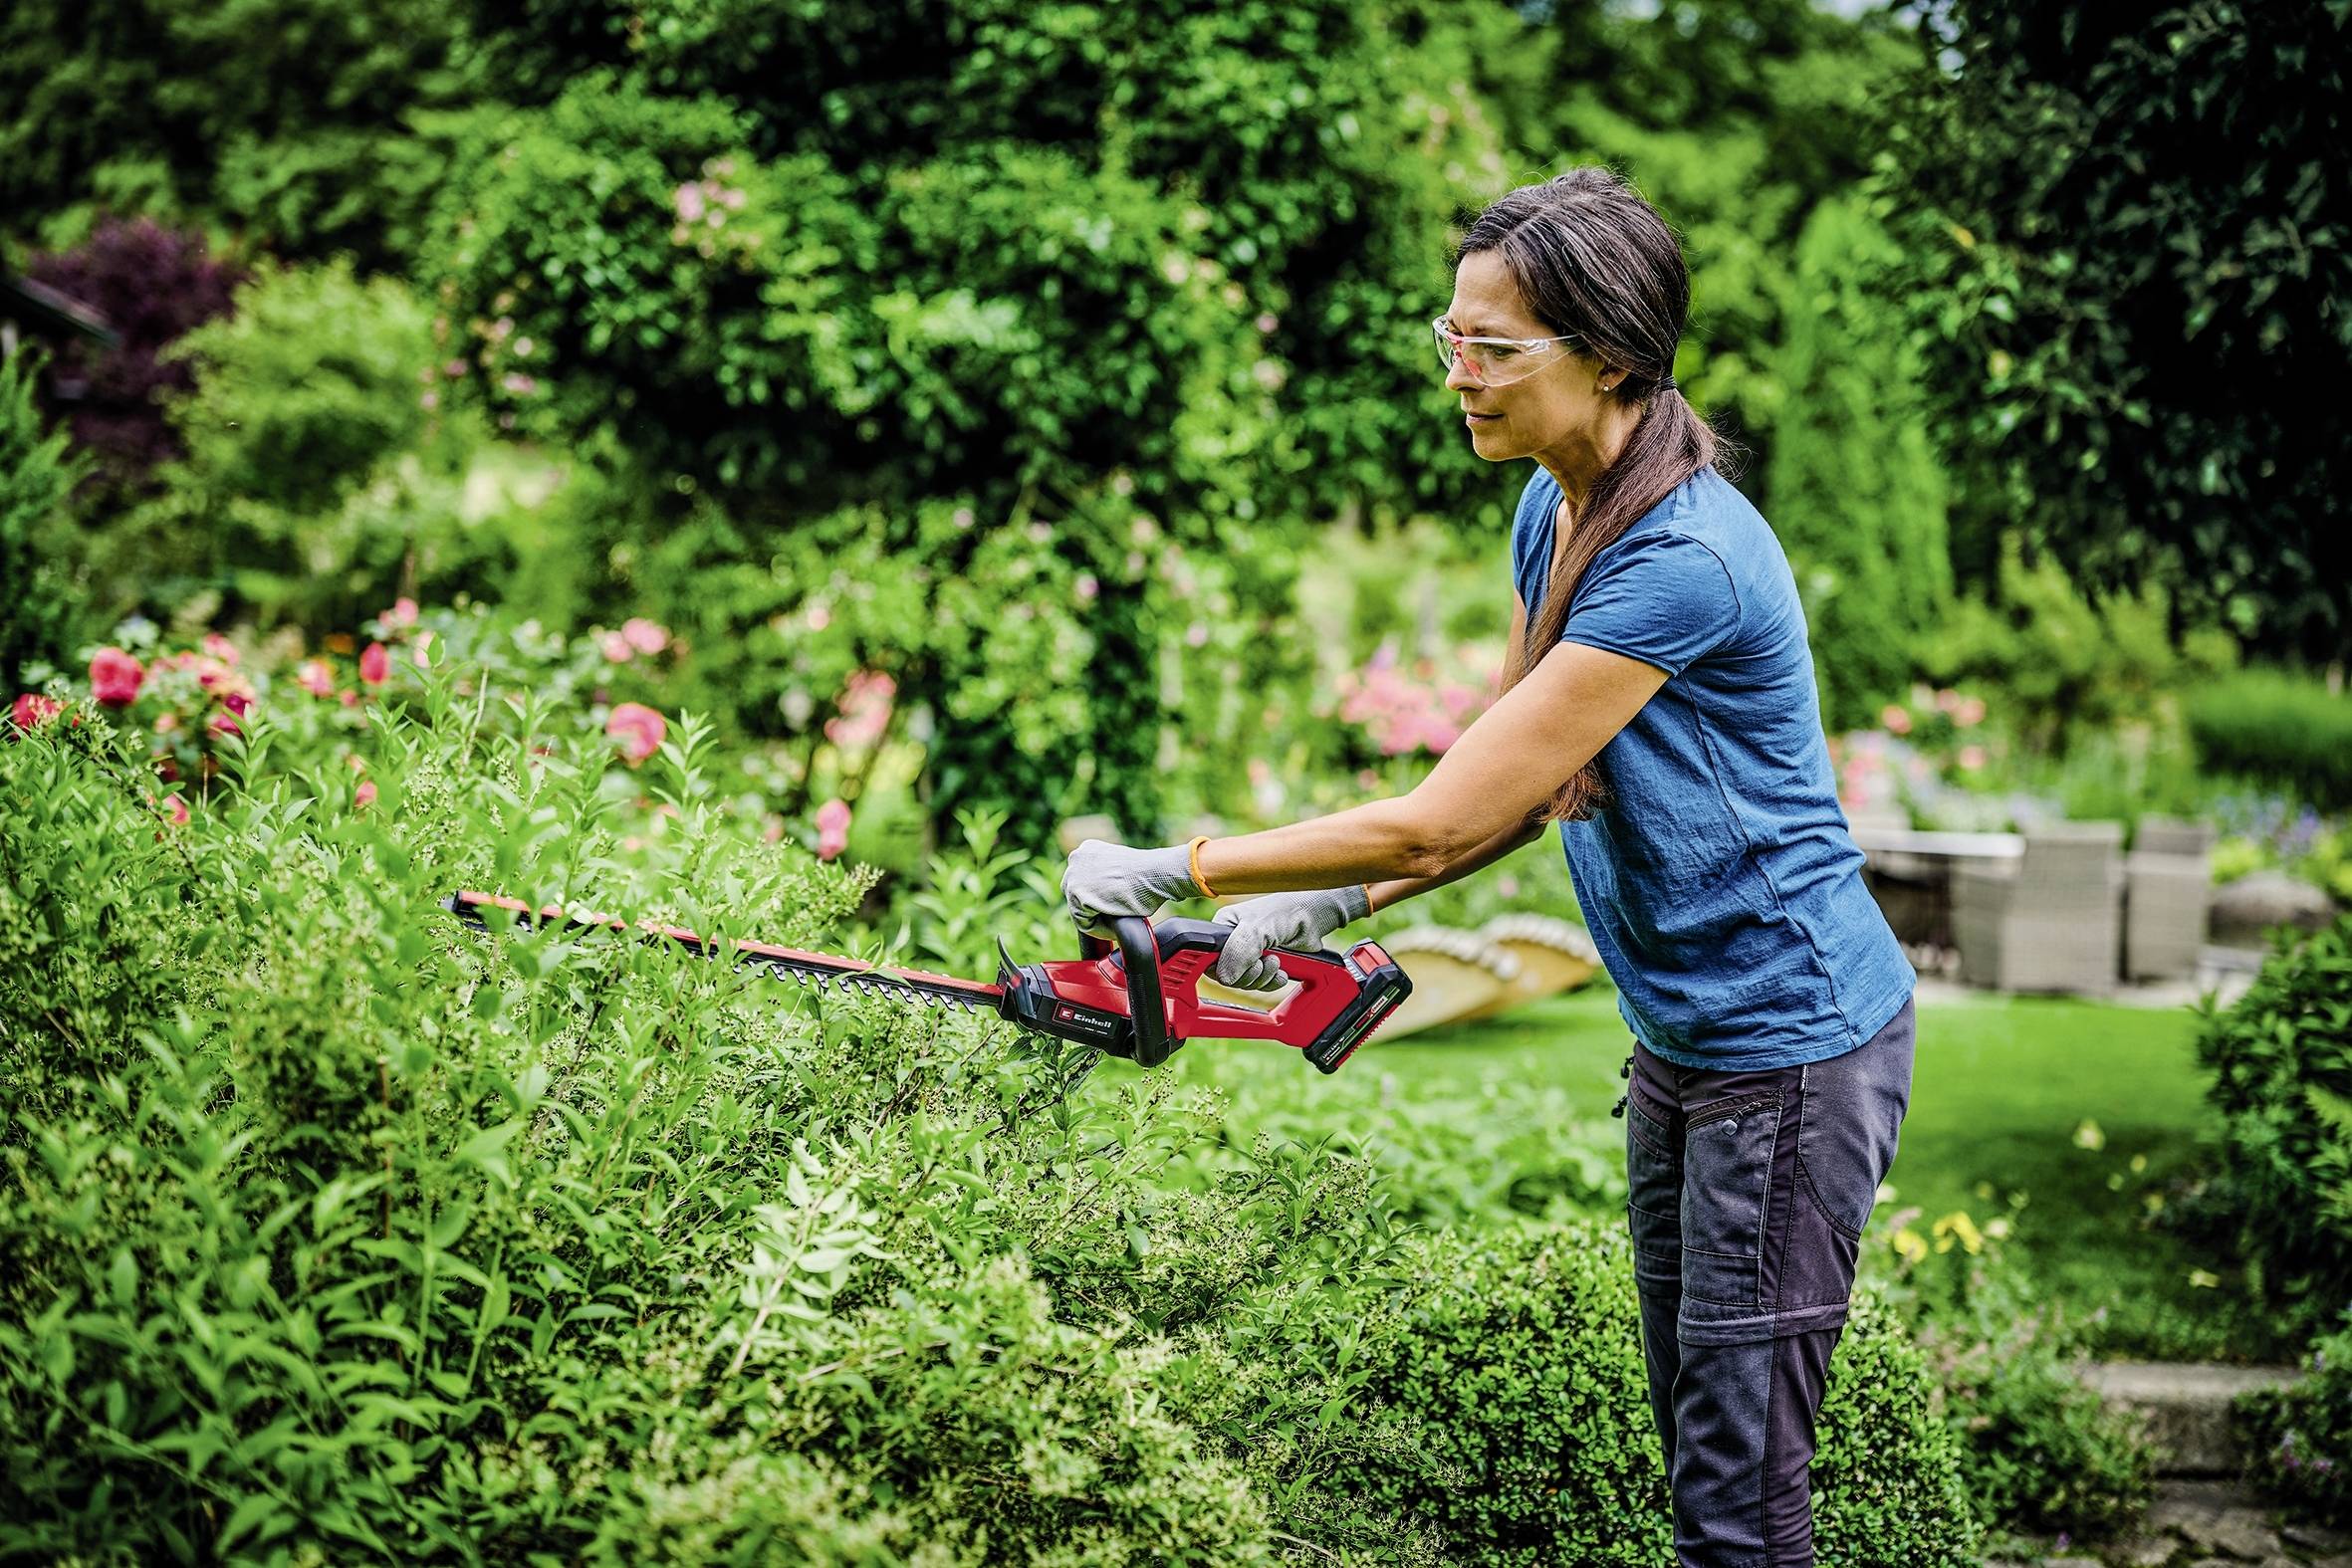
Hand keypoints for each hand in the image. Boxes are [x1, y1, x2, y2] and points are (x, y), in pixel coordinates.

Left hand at [1061, 839, 1201, 934]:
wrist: (1157, 873)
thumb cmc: (1149, 874)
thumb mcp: (1121, 867)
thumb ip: (1106, 876)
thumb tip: (1105, 894)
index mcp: (1087, 850)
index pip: (1081, 883)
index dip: (1096, 900)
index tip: (1111, 910)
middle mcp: (1076, 859)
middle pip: (1074, 895)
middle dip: (1091, 909)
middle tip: (1112, 919)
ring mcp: (1074, 876)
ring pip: (1078, 911)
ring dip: (1097, 921)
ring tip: (1116, 927)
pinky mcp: (1078, 895)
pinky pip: (1084, 923)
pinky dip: (1099, 931)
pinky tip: (1115, 929)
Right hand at [1210, 886, 1370, 990]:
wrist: (1314, 916)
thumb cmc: (1285, 911)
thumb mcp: (1256, 928)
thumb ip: (1238, 952)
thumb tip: (1225, 977)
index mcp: (1224, 928)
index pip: (1210, 959)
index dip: (1223, 968)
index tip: (1239, 965)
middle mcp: (1235, 943)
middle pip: (1229, 976)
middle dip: (1249, 973)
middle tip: (1262, 961)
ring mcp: (1251, 955)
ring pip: (1246, 983)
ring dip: (1263, 977)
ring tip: (1275, 960)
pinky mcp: (1266, 966)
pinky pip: (1261, 985)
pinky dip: (1272, 982)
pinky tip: (1281, 970)